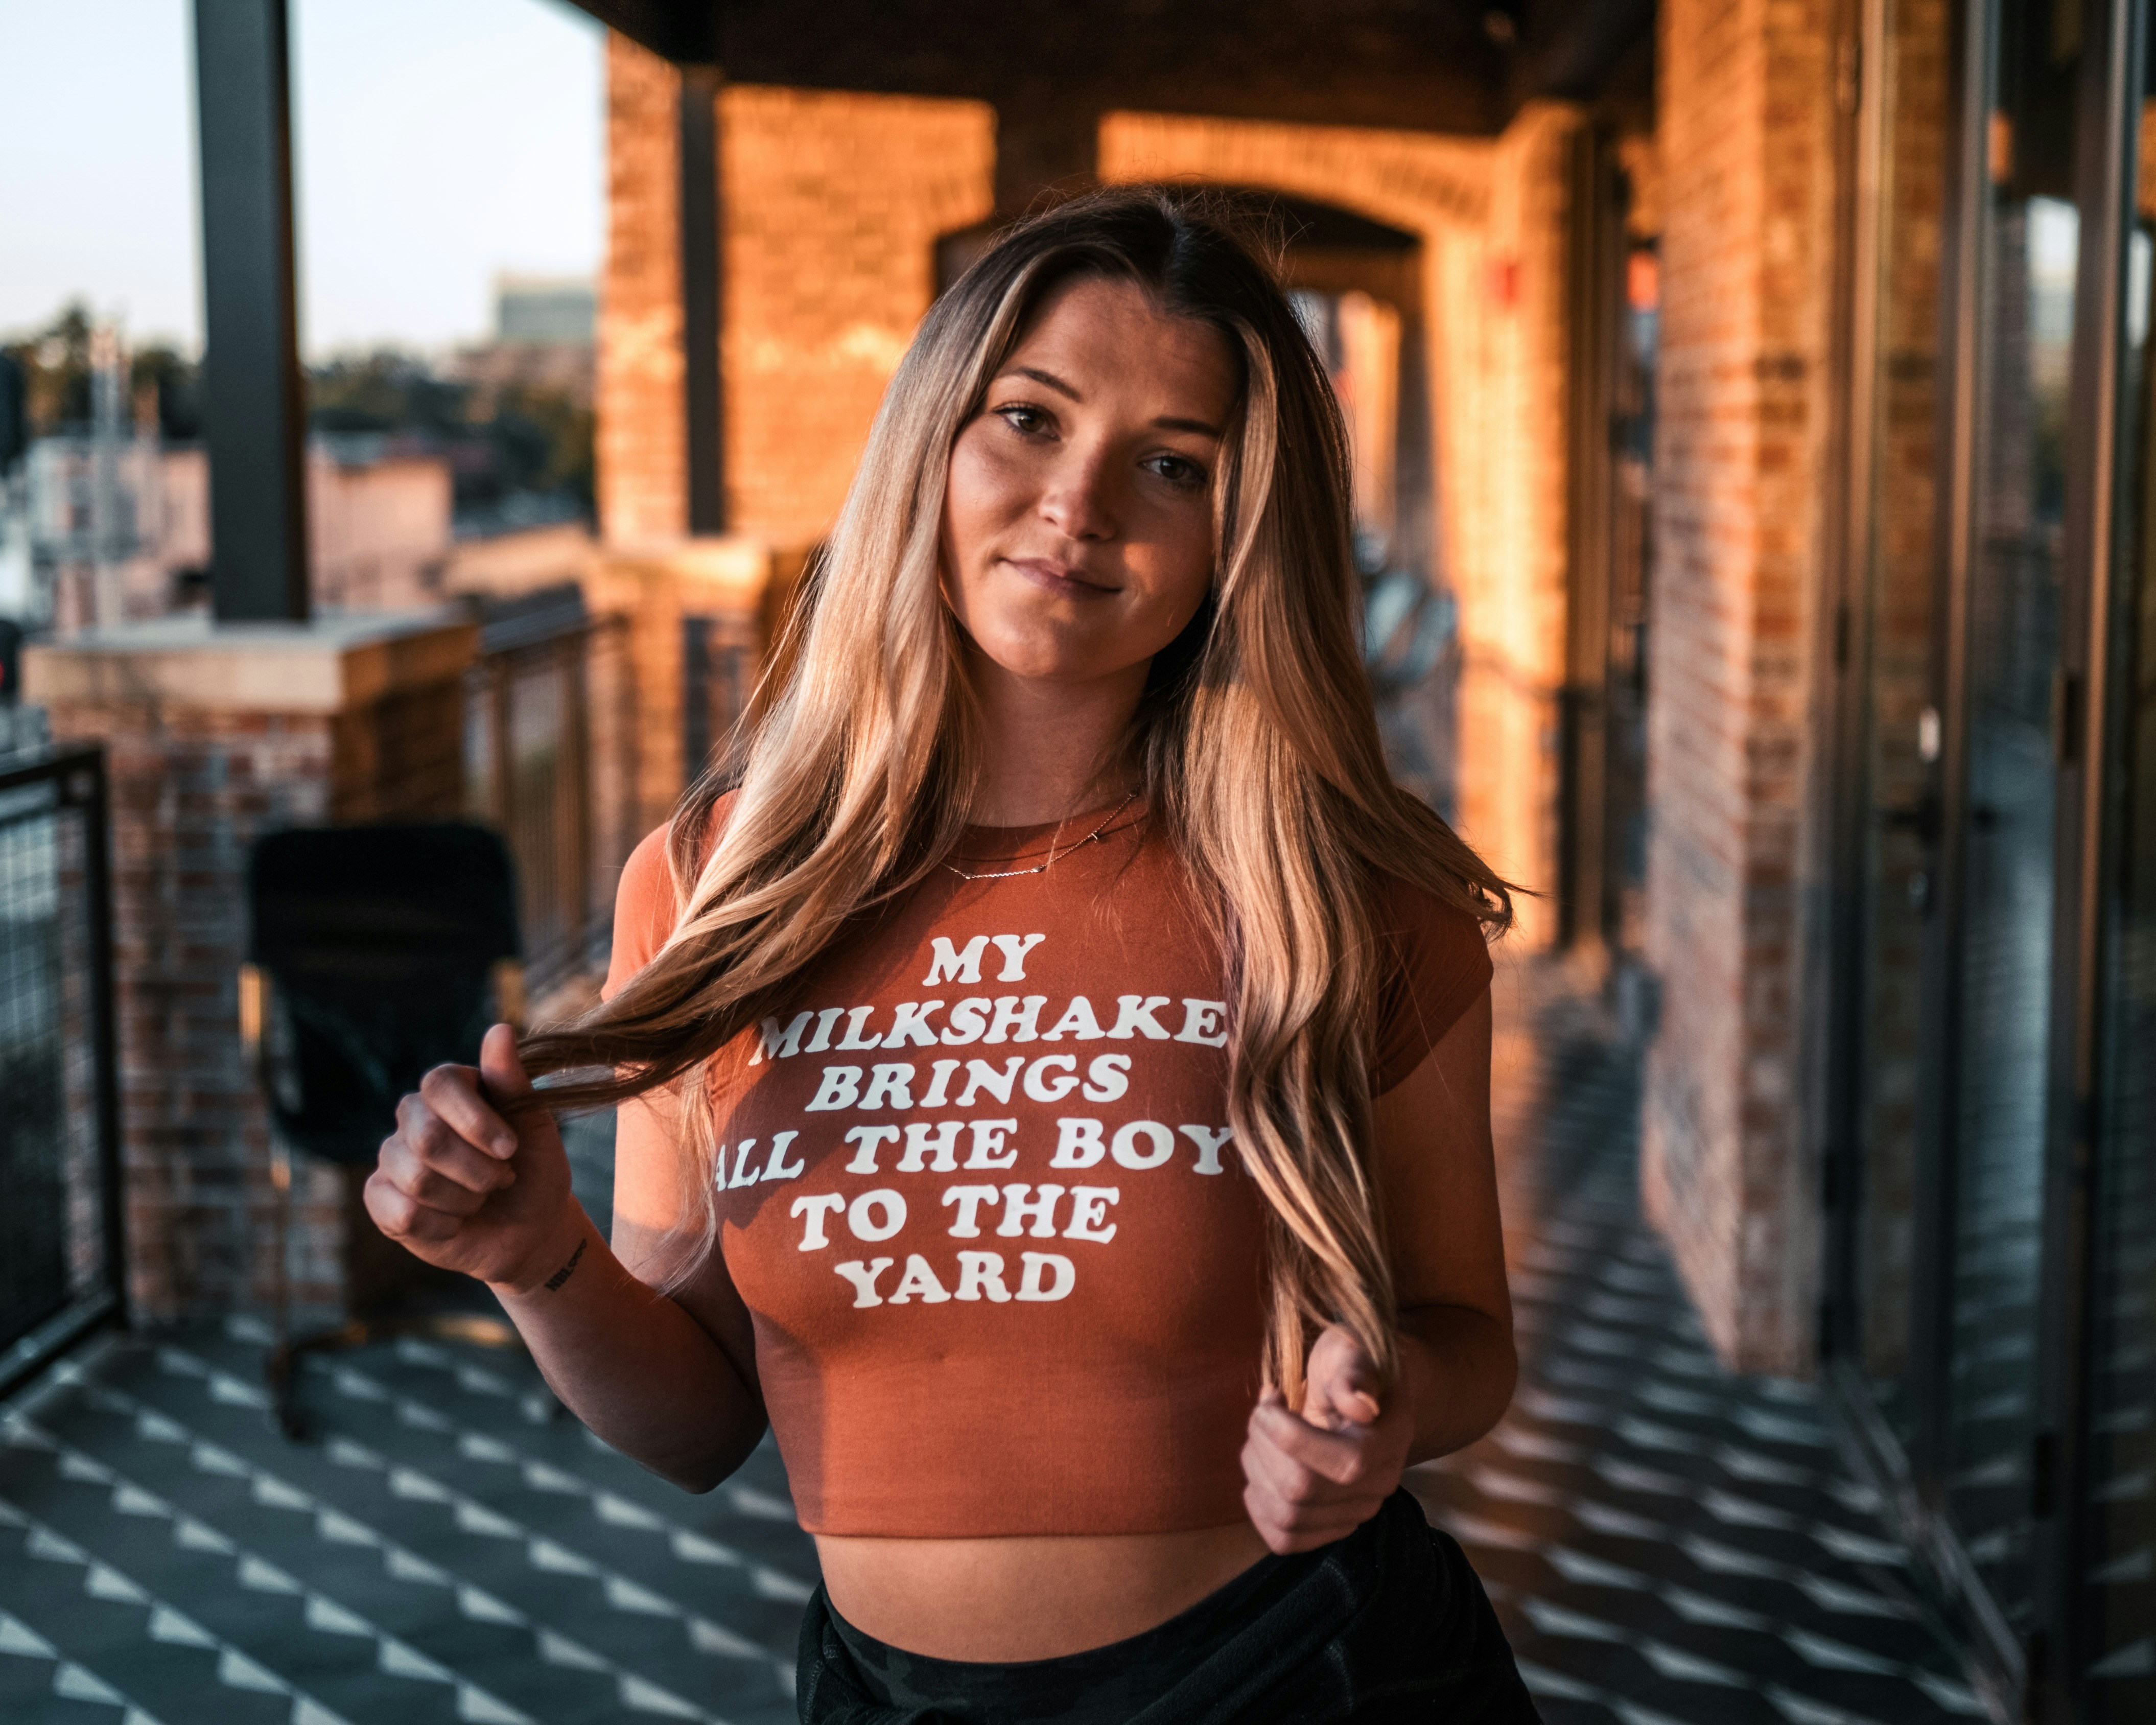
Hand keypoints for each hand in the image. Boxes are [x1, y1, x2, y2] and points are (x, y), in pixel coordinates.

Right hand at [363, 1023, 583, 1293]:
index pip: (439, 1085)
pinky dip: (442, 1225)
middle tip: (502, 1179)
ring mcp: (392, 1156)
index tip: (511, 1148)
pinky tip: (455, 1222)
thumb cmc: (534, 1171)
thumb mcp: (536, 1126)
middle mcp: (413, 1115)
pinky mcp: (380, 1198)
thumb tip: (499, 1030)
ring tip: (480, 1198)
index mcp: (449, 1088)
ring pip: (417, 1180)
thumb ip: (512, 1082)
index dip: (475, 1122)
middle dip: (477, 1170)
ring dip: (465, 1199)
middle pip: (428, 1138)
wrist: (528, 1229)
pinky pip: (403, 1213)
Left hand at [1240, 1323, 1413, 1553]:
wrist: (1361, 1392)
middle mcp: (1377, 1486)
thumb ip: (1355, 1373)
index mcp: (1389, 1441)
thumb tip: (1361, 1405)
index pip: (1343, 1463)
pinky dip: (1258, 1507)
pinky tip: (1260, 1470)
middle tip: (1262, 1412)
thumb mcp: (1352, 1350)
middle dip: (1263, 1446)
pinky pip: (1285, 1540)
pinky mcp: (1328, 1526)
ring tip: (1260, 1436)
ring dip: (1256, 1471)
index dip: (1289, 1434)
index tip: (1271, 1397)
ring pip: (1286, 1517)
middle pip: (1302, 1492)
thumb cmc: (1351, 1364)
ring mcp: (1354, 1512)